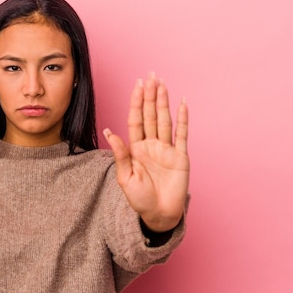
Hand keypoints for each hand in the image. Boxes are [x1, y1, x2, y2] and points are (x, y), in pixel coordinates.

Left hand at [104, 72, 189, 231]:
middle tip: (150, 76)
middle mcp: (151, 145)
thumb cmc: (140, 199)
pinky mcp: (181, 157)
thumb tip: (109, 131)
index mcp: (136, 149)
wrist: (159, 215)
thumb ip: (120, 154)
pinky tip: (182, 104)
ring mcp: (167, 149)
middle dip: (150, 96)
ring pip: (165, 121)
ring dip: (164, 102)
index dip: (136, 103)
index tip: (137, 86)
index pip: (136, 120)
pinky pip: (182, 134)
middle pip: (151, 116)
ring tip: (162, 84)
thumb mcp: (125, 177)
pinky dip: (183, 119)